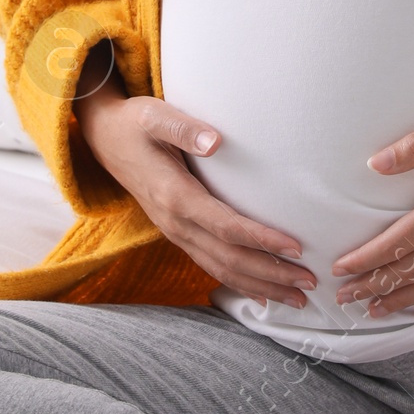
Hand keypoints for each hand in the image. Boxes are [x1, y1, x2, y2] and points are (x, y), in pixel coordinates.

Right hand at [74, 55, 315, 307]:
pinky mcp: (178, 233)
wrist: (103, 139)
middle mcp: (175, 223)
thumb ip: (184, 129)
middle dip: (271, 274)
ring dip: (261, 286)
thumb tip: (216, 142)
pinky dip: (239, 283)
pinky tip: (263, 294)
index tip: (296, 247)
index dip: (262, 240)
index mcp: (175, 196)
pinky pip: (211, 265)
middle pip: (229, 259)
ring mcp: (175, 232)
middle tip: (309, 282)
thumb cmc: (134, 123)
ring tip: (298, 297)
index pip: (226, 227)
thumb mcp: (154, 116)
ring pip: (221, 269)